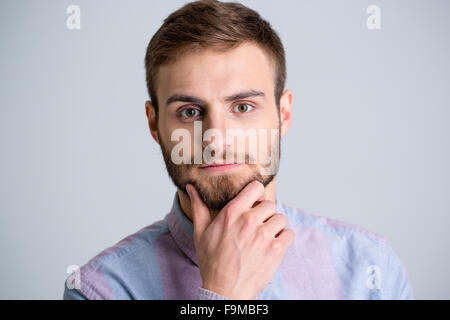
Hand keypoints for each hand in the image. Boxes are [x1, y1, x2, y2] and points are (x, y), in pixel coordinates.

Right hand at [186, 181, 294, 299]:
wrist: (224, 290)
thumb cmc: (212, 261)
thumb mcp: (200, 232)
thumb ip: (198, 207)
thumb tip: (190, 187)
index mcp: (232, 213)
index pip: (256, 187)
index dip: (258, 194)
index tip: (256, 203)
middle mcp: (249, 221)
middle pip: (270, 204)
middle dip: (266, 214)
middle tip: (258, 226)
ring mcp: (263, 235)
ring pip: (281, 219)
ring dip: (276, 227)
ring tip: (265, 238)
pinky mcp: (275, 250)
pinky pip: (289, 234)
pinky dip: (284, 239)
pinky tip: (272, 246)